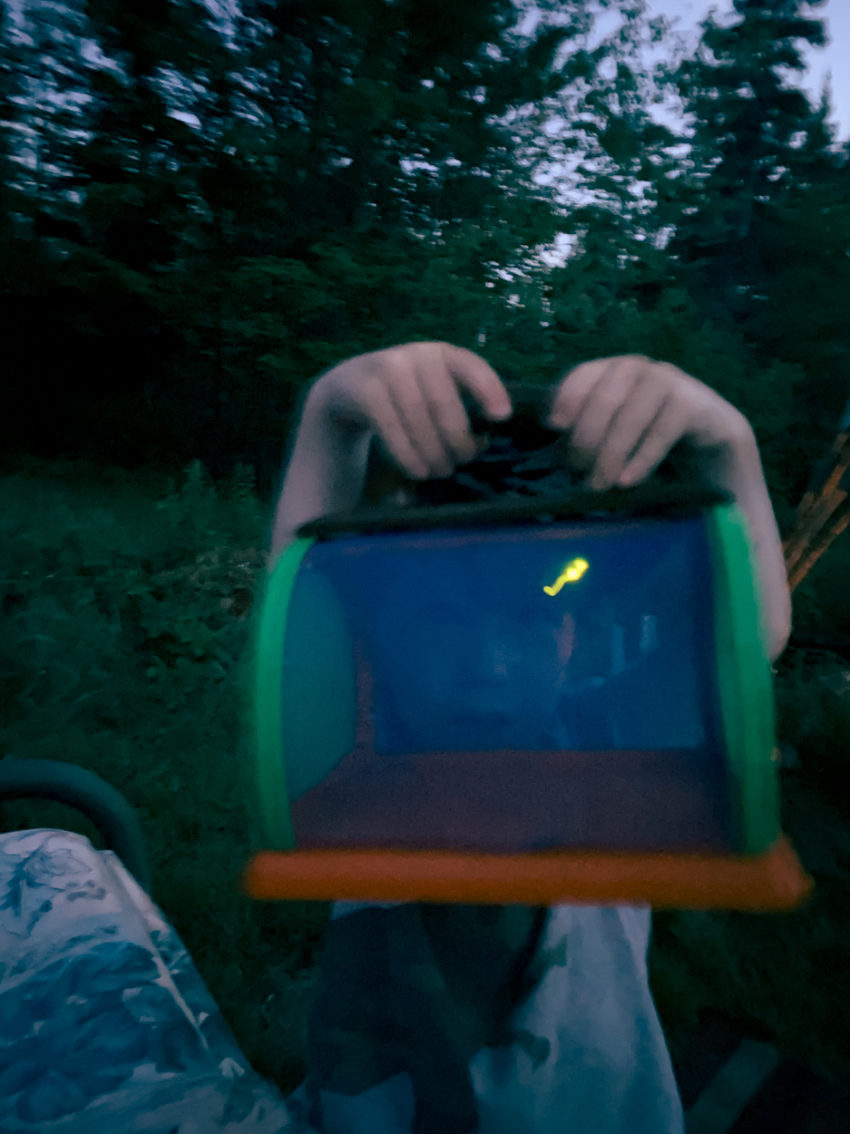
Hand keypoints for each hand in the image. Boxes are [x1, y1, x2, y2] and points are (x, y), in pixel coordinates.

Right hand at [309, 341, 512, 480]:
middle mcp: (415, 354)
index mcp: (441, 355)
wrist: (344, 393)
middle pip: (444, 402)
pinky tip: (416, 470)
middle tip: (458, 462)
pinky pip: (390, 425)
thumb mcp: (431, 398)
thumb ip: (457, 413)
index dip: (488, 389)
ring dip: (431, 451)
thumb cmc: (402, 401)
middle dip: (456, 439)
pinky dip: (406, 452)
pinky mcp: (362, 388)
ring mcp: (385, 367)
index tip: (502, 417)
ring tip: (437, 471)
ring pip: (418, 416)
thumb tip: (480, 441)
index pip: (470, 366)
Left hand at [546, 355, 753, 490]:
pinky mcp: (693, 403)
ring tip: (601, 484)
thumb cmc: (648, 435)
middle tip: (579, 471)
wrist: (709, 437)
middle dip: (587, 437)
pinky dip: (642, 458)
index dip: (566, 399)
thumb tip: (555, 442)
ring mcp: (668, 381)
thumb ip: (585, 429)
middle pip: (604, 397)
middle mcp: (638, 368)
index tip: (554, 428)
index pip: (582, 375)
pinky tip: (627, 480)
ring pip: (632, 414)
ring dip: (612, 453)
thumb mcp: (613, 429)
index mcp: (612, 370)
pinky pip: (662, 431)